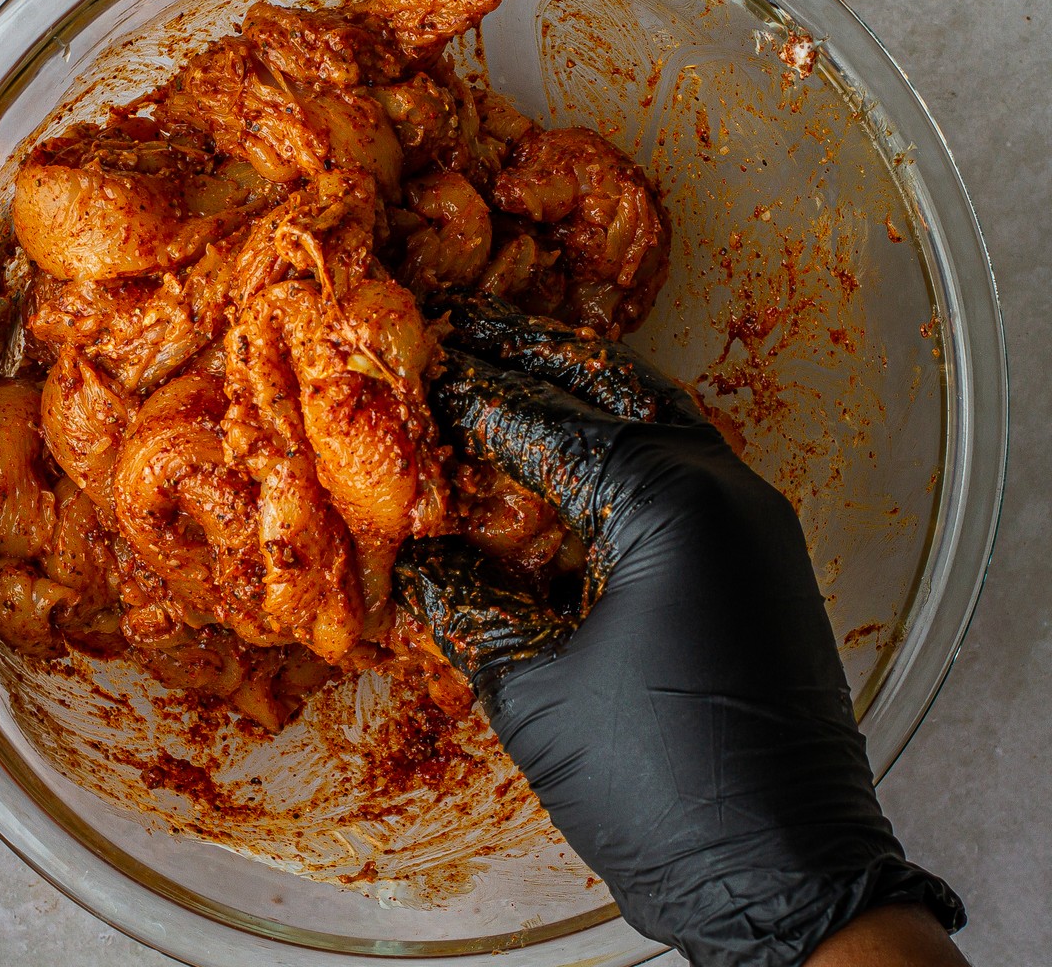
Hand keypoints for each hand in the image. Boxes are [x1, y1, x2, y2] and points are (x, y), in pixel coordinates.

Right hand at [396, 294, 965, 966]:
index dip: (469, 398)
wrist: (784, 874)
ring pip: (656, 419)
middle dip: (533, 355)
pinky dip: (620, 450)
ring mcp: (752, 521)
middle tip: (464, 324)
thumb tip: (414, 555)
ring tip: (511, 368)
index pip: (542, 426)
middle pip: (612, 388)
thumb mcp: (531, 689)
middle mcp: (723, 487)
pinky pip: (682, 472)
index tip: (415, 371)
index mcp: (668, 501)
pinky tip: (566, 461)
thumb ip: (465, 603)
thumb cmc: (657, 781)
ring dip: (583, 394)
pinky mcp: (759, 560)